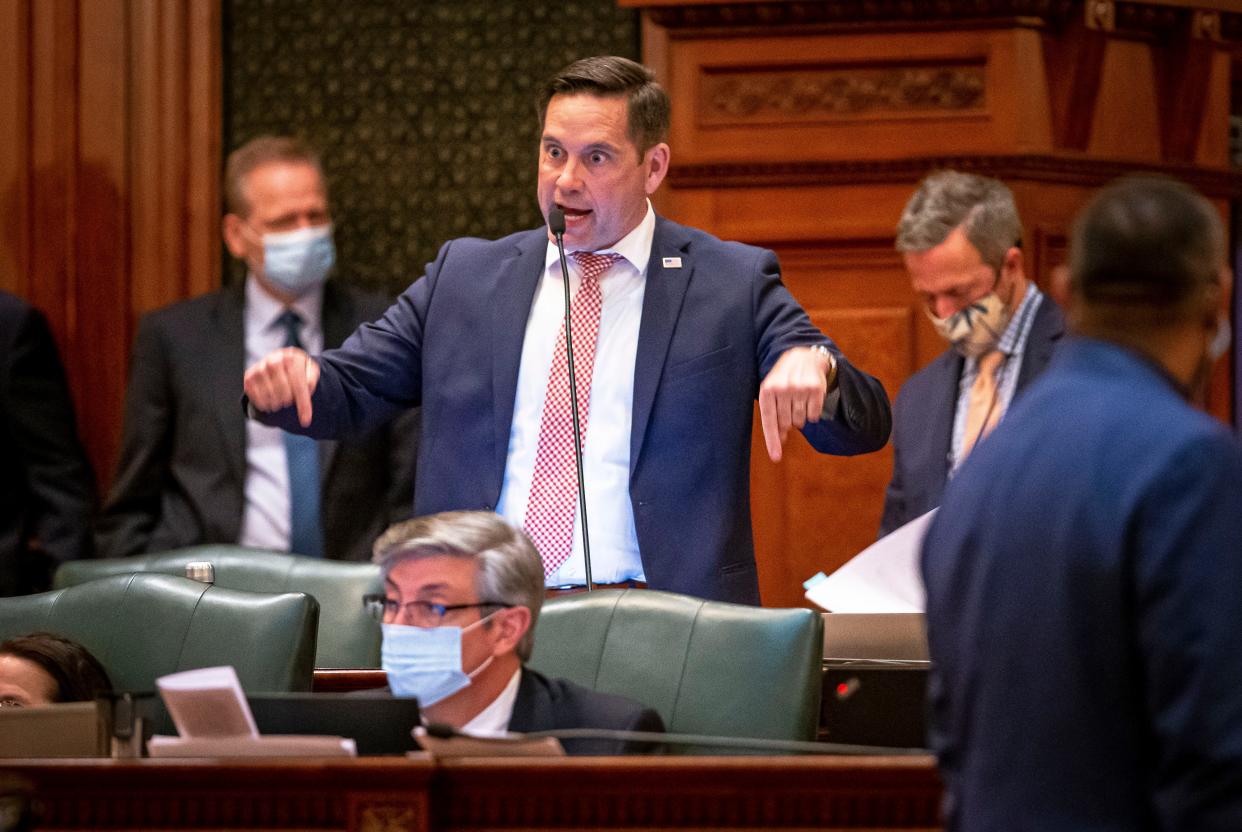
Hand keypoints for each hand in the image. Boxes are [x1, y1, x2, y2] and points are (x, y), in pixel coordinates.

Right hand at [243, 347, 320, 426]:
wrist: (279, 360)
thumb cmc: (297, 370)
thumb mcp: (310, 371)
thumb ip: (312, 379)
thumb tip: (307, 386)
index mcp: (291, 358)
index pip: (298, 386)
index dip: (303, 405)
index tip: (305, 421)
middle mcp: (274, 360)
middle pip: (284, 393)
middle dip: (289, 402)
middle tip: (288, 399)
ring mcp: (260, 368)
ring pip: (270, 397)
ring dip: (277, 404)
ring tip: (279, 400)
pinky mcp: (249, 376)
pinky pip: (256, 398)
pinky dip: (264, 405)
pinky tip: (269, 401)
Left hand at [758, 346, 832, 462]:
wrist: (802, 357)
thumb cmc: (783, 379)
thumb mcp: (771, 392)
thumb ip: (772, 415)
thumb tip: (781, 439)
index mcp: (767, 389)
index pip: (769, 421)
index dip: (772, 441)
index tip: (776, 457)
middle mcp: (783, 388)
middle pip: (786, 423)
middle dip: (788, 422)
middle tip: (790, 406)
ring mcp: (800, 388)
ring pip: (801, 420)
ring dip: (800, 417)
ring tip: (798, 400)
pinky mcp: (816, 389)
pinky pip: (814, 415)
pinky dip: (812, 413)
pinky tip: (809, 400)